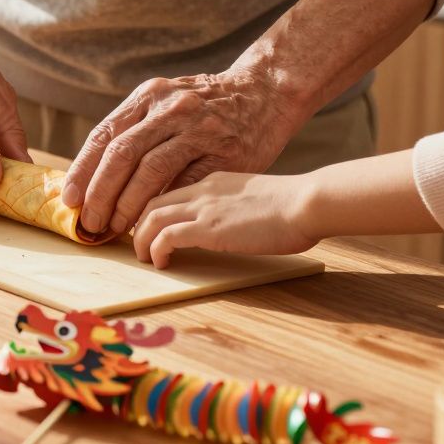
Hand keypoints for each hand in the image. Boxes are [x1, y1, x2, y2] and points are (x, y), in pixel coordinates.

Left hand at [63, 68, 303, 236]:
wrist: (268, 92)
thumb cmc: (209, 108)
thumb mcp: (168, 102)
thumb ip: (137, 129)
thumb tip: (96, 172)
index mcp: (150, 95)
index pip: (104, 135)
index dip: (83, 171)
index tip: (69, 199)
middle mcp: (171, 108)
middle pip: (121, 154)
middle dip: (100, 194)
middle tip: (90, 221)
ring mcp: (199, 129)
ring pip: (149, 171)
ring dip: (126, 205)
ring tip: (115, 228)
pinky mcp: (226, 153)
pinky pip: (185, 183)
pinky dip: (163, 206)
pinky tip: (151, 225)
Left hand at [132, 172, 319, 267]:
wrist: (308, 202)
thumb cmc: (295, 205)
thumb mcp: (255, 197)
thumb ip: (235, 204)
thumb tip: (231, 222)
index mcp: (214, 180)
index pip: (169, 190)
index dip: (152, 209)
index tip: (146, 226)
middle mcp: (202, 189)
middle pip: (150, 200)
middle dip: (136, 223)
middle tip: (135, 242)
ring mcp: (203, 207)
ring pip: (149, 217)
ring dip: (140, 239)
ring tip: (142, 257)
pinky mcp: (208, 228)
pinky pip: (165, 237)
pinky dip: (156, 250)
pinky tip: (161, 263)